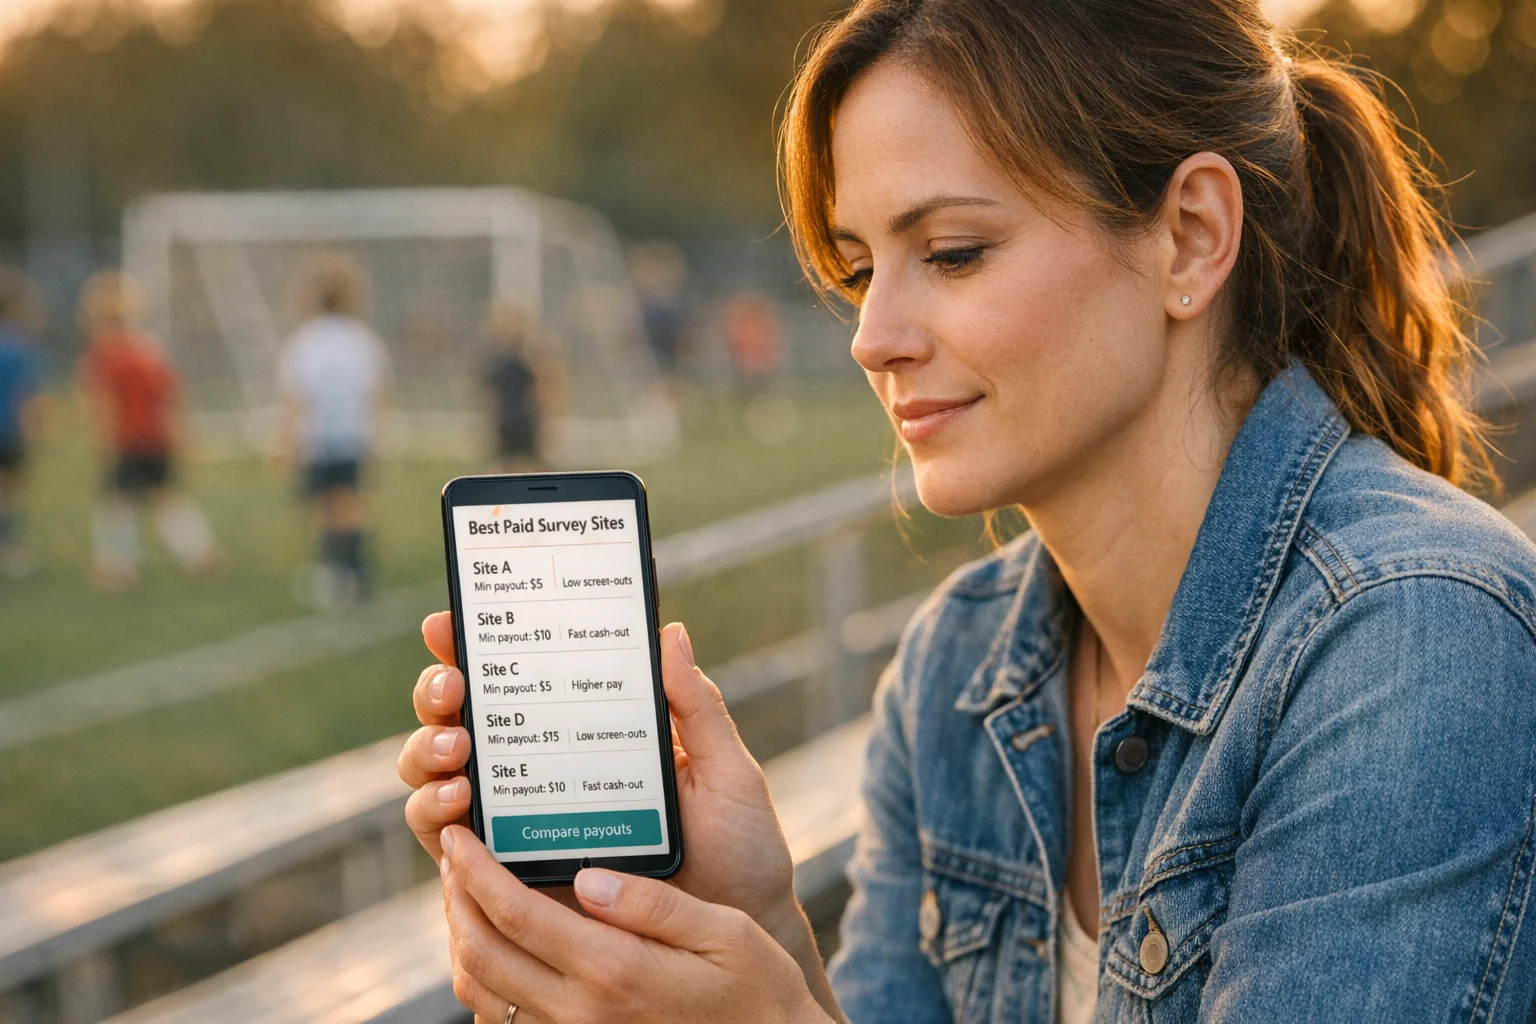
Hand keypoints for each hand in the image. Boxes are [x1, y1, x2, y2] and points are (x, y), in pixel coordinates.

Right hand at [398, 614, 796, 929]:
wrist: (732, 937)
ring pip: (436, 775)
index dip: (471, 645)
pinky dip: (435, 820)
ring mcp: (517, 823)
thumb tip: (670, 631)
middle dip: (437, 693)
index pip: (518, 678)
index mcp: (587, 733)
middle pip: (459, 718)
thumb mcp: (725, 772)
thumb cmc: (737, 851)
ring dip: (428, 753)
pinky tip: (459, 809)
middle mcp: (539, 770)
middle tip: (454, 687)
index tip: (450, 622)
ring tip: (460, 753)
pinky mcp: (507, 879)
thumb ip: (696, 708)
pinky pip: (445, 848)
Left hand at [440, 824, 831, 1023]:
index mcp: (613, 970)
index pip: (514, 915)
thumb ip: (653, 904)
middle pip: (480, 953)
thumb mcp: (725, 934)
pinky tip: (501, 943)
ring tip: (470, 891)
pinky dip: (484, 978)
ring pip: (481, 991)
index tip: (458, 835)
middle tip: (456, 853)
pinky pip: (503, 1019)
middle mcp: (580, 1012)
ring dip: (462, 937)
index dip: (475, 870)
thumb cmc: (757, 992)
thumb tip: (588, 877)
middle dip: (456, 898)